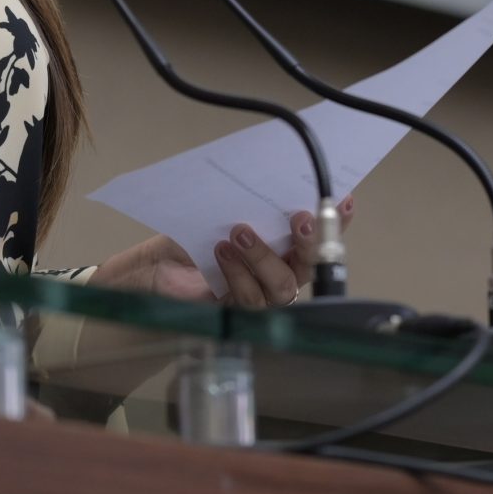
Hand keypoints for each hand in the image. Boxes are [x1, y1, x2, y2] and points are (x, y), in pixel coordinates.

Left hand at [94, 196, 356, 308]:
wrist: (149, 271)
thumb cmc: (187, 239)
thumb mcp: (218, 212)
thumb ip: (247, 204)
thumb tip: (270, 177)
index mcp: (280, 246)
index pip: (318, 237)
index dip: (335, 222)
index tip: (343, 199)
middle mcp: (277, 273)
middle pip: (310, 267)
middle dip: (309, 242)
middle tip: (298, 217)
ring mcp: (259, 297)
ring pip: (282, 286)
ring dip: (264, 257)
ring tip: (239, 232)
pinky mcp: (238, 316)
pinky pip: (250, 301)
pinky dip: (237, 275)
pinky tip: (221, 253)